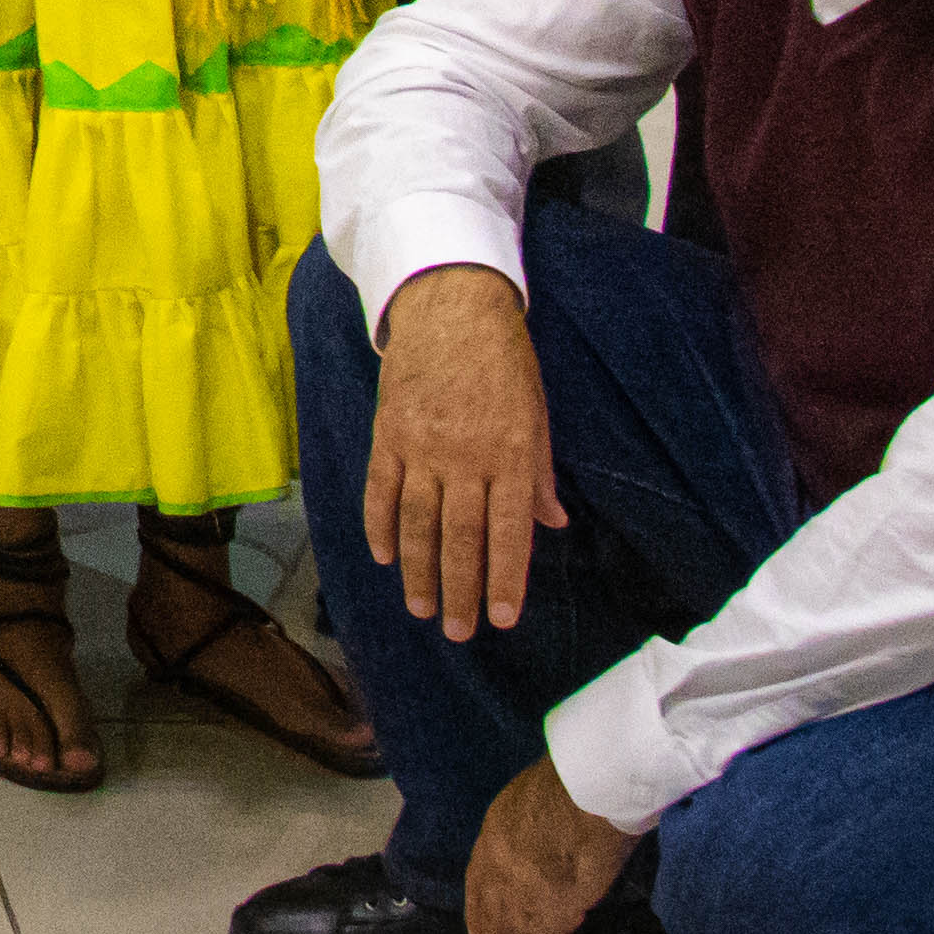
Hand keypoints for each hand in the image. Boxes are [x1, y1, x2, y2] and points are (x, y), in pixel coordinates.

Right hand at [361, 263, 568, 638]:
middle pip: (459, 538)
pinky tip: (384, 555)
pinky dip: (380, 525)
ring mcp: (422, 445)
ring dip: (418, 570)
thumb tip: (553, 524)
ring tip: (420, 607)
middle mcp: (466, 456)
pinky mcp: (389, 431)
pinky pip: (381, 488)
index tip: (502, 620)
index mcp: (511, 454)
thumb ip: (539, 473)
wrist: (451, 303)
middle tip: (457, 631)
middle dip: (459, 590)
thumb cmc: (504, 360)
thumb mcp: (537, 413)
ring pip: (418, 522)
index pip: (508, 533)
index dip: (505, 580)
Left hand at [467, 760, 641, 933]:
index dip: (480, 912)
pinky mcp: (546, 913)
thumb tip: (550, 859)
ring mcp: (517, 891)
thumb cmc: (576, 783)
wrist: (588, 785)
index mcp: (494, 834)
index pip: (479, 881)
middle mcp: (496, 866)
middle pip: (496, 919)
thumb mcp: (537, 801)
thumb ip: (533, 833)